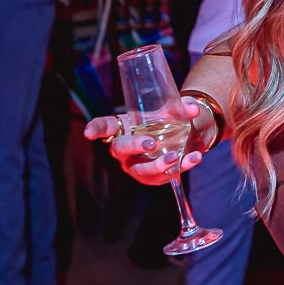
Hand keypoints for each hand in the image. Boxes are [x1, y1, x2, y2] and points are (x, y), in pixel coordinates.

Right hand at [83, 96, 210, 185]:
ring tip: (174, 157)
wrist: (184, 137)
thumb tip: (194, 108)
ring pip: (141, 169)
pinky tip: (194, 157)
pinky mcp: (154, 178)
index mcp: (122, 127)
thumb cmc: (165, 121)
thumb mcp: (171, 111)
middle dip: (134, 146)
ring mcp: (138, 166)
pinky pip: (165, 176)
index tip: (88, 133)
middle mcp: (125, 149)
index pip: (104, 126)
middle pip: (120, 149)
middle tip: (151, 143)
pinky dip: (183, 166)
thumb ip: (182, 107)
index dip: (95, 129)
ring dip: (158, 164)